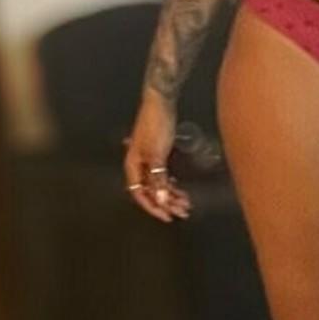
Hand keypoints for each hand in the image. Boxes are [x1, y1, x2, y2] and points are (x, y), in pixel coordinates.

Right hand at [122, 97, 191, 222]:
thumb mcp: (157, 155)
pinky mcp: (158, 154)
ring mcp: (148, 160)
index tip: (167, 217)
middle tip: (182, 212)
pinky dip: (171, 183)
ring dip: (171, 195)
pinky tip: (180, 190)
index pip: (140, 194)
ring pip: (158, 184)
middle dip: (166, 203)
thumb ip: (158, 179)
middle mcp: (138, 165)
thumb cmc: (155, 125)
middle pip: (150, 191)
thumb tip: (161, 200)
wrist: (161, 102)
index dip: (153, 207)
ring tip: (186, 203)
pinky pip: (163, 175)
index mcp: (132, 166)